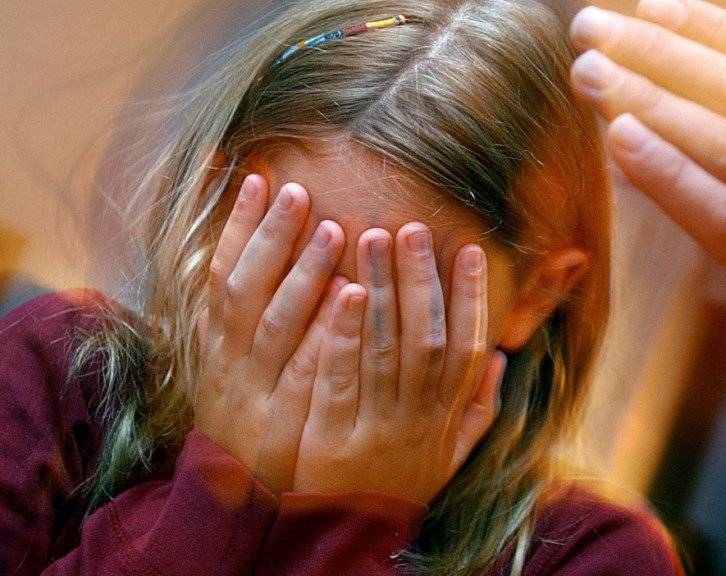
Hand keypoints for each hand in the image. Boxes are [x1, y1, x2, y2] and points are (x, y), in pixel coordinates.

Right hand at [195, 176, 345, 493]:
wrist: (234, 493)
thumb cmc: (239, 411)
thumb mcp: (227, 357)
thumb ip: (237, 307)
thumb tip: (250, 242)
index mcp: (214, 340)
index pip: (221, 273)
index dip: (238, 226)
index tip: (258, 177)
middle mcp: (229, 360)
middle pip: (245, 291)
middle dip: (270, 239)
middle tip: (299, 191)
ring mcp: (256, 391)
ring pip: (275, 326)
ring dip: (302, 276)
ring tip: (333, 231)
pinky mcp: (286, 420)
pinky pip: (307, 372)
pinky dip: (325, 334)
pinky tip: (350, 297)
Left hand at [292, 224, 504, 503]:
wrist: (351, 538)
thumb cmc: (404, 483)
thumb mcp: (453, 453)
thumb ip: (480, 407)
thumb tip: (497, 357)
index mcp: (447, 414)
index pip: (467, 346)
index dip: (471, 297)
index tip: (469, 250)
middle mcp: (419, 416)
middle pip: (426, 337)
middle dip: (420, 279)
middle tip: (410, 227)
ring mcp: (378, 425)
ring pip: (385, 348)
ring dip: (379, 290)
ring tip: (369, 237)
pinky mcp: (333, 436)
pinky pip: (342, 379)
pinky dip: (344, 334)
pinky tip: (341, 293)